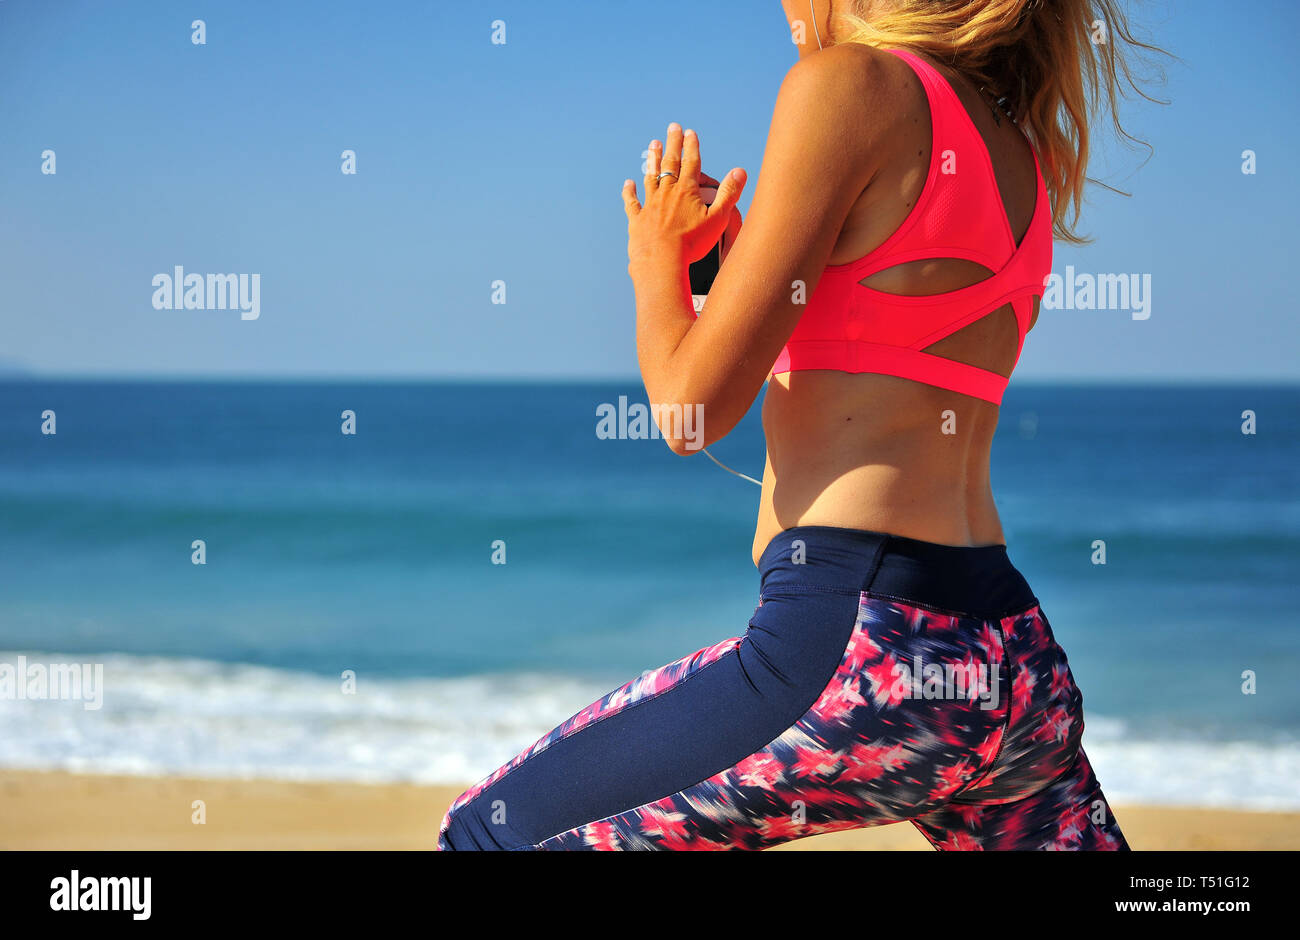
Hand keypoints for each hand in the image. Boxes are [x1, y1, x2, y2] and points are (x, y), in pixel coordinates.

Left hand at [623, 123, 745, 267]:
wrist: (662, 261)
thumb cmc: (692, 243)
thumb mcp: (718, 219)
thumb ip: (729, 194)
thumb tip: (740, 171)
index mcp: (686, 191)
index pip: (691, 162)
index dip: (692, 146)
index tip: (690, 133)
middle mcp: (667, 193)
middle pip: (670, 163)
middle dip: (672, 144)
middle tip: (672, 127)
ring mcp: (650, 205)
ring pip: (651, 176)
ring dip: (652, 160)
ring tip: (653, 145)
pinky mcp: (638, 220)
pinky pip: (632, 202)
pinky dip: (629, 192)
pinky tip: (628, 184)